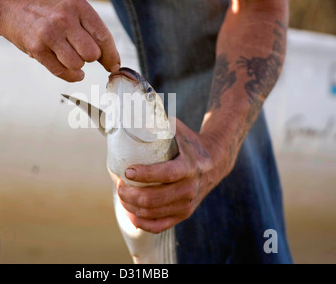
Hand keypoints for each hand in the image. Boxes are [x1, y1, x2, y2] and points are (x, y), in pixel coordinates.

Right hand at [0, 0, 119, 81]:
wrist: (11, 7)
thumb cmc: (46, 11)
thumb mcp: (71, 8)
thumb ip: (91, 29)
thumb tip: (112, 61)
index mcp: (77, 5)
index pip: (103, 36)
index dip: (111, 55)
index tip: (113, 65)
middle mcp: (64, 18)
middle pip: (92, 54)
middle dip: (90, 58)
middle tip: (83, 53)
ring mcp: (49, 34)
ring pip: (77, 65)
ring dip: (77, 66)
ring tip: (71, 56)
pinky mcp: (37, 49)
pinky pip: (62, 72)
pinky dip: (70, 75)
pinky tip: (71, 70)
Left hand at [116, 118, 236, 233]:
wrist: (216, 161)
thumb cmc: (190, 143)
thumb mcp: (178, 129)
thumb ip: (158, 121)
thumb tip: (132, 109)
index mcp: (189, 167)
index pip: (164, 174)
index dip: (142, 175)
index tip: (126, 171)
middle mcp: (189, 188)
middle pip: (152, 199)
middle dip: (129, 194)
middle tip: (119, 184)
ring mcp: (187, 204)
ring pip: (152, 213)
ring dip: (131, 206)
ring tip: (122, 195)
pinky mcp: (185, 214)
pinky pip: (160, 226)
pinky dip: (142, 223)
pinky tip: (131, 214)